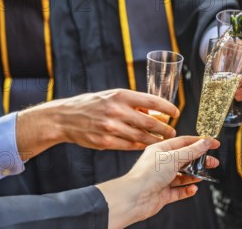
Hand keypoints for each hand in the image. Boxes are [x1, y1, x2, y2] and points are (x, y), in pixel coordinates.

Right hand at [16, 89, 179, 157]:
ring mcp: (111, 127)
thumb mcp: (112, 96)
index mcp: (121, 96)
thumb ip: (132, 103)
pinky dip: (140, 146)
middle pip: (149, 122)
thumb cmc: (91, 104)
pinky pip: (129, 146)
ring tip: (162, 141)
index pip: (152, 101)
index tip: (176, 112)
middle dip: (164, 128)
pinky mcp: (105, 142)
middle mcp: (117, 111)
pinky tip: (146, 145)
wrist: (65, 118)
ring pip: (141, 137)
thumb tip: (154, 112)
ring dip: (154, 140)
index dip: (167, 108)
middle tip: (172, 132)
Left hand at [96, 136, 219, 228]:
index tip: (213, 143)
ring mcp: (162, 179)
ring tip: (203, 176)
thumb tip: (205, 142)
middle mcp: (161, 163)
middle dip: (200, 161)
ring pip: (183, 176)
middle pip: (185, 159)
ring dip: (194, 176)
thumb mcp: (174, 157)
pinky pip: (178, 191)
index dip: (200, 142)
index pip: (184, 142)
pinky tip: (193, 188)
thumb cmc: (147, 174)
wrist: (133, 198)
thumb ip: (192, 151)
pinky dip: (187, 190)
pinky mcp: (163, 194)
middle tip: (213, 162)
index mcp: (161, 150)